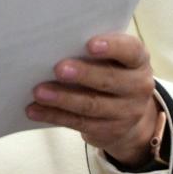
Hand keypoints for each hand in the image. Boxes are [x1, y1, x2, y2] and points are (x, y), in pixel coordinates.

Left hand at [27, 33, 158, 165]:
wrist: (129, 114)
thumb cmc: (111, 71)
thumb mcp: (112, 58)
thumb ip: (92, 49)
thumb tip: (53, 42)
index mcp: (138, 60)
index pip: (130, 50)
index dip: (112, 47)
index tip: (90, 44)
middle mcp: (138, 86)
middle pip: (109, 80)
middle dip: (83, 74)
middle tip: (58, 69)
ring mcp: (126, 112)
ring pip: (92, 105)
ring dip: (63, 98)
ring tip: (39, 92)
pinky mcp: (109, 130)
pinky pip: (79, 122)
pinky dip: (54, 116)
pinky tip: (34, 110)